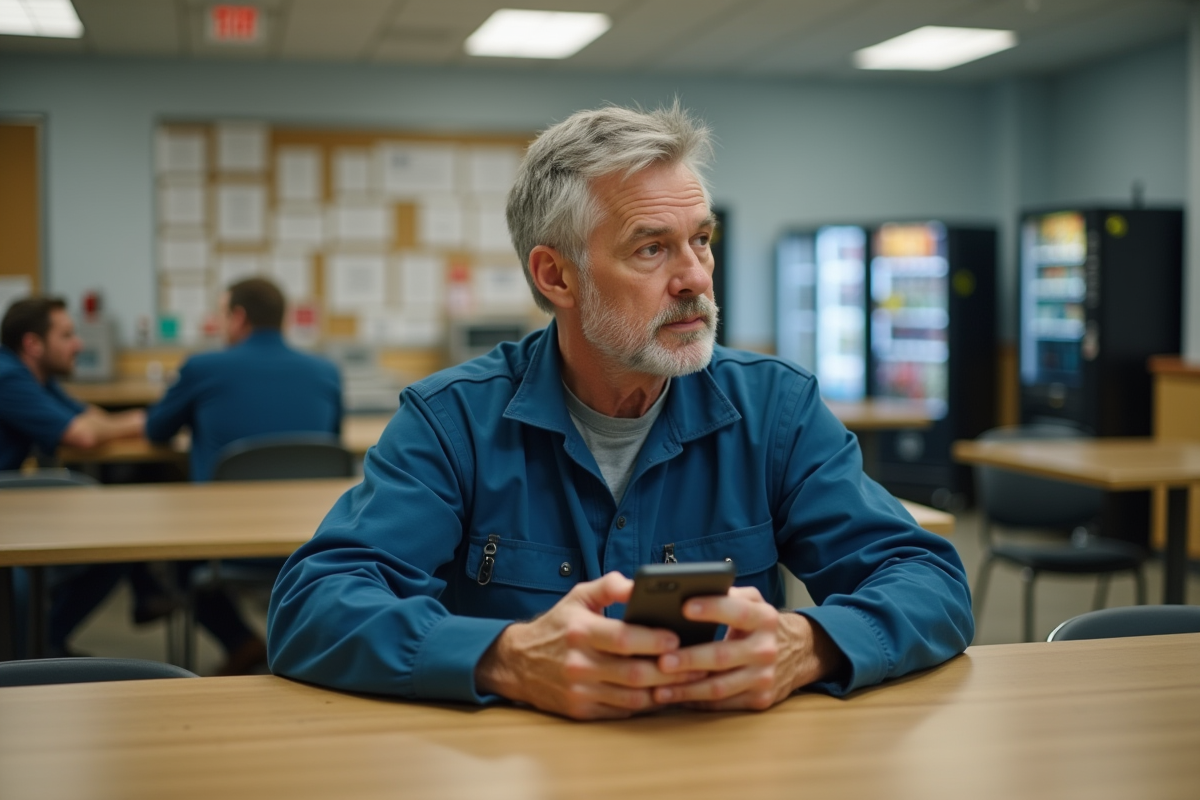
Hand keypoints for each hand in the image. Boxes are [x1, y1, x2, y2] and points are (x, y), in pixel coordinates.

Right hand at [475, 572, 706, 719]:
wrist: (518, 663)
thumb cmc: (558, 626)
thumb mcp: (577, 597)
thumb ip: (609, 586)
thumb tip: (639, 584)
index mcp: (580, 631)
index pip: (622, 638)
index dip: (653, 640)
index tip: (676, 638)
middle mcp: (578, 663)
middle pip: (633, 672)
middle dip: (669, 670)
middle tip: (695, 662)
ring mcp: (579, 691)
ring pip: (632, 697)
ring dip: (663, 690)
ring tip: (686, 679)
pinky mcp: (581, 711)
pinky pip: (622, 712)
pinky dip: (645, 705)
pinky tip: (662, 694)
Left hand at [652, 586, 844, 710]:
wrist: (799, 653)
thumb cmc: (761, 624)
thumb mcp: (754, 602)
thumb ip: (729, 593)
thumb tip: (691, 588)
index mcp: (764, 618)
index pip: (737, 611)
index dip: (711, 608)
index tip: (683, 607)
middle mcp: (766, 649)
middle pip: (722, 656)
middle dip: (689, 660)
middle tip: (661, 661)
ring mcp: (764, 678)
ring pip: (719, 687)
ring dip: (686, 689)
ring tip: (658, 688)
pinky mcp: (760, 700)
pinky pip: (722, 704)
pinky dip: (695, 702)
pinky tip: (674, 698)